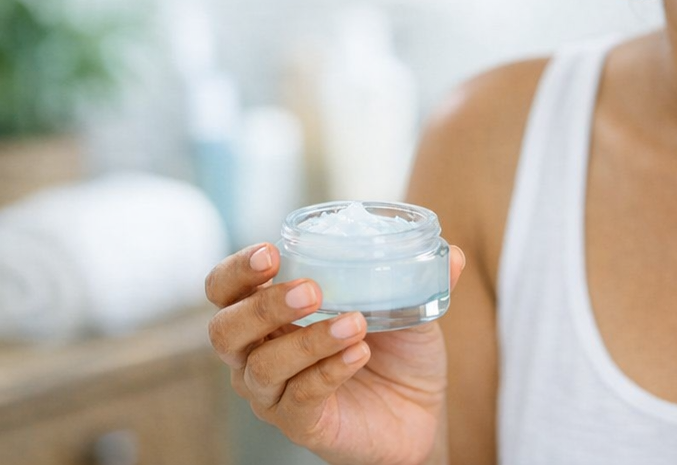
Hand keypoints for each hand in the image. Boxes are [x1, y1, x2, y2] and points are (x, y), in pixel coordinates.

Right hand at [205, 242, 466, 464]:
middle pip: (225, 330)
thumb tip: (451, 252)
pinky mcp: (300, 425)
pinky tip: (359, 353)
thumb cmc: (397, 352)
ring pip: (262, 367)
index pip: (225, 288)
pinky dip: (329, 371)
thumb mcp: (410, 304)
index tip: (271, 252)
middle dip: (263, 305)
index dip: (237, 270)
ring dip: (308, 340)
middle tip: (310, 289)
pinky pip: (300, 398)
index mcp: (271, 314)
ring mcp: (275, 395)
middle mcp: (258, 354)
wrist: (421, 414)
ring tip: (355, 322)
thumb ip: (421, 275)